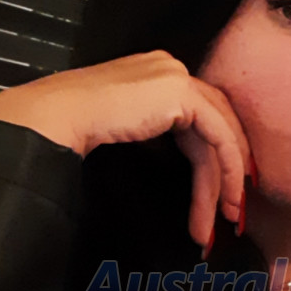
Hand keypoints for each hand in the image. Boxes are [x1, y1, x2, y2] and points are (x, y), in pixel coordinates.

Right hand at [0, 52, 251, 248]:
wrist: (60, 115)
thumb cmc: (77, 128)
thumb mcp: (129, 130)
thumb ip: (157, 134)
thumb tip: (184, 168)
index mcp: (158, 76)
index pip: (201, 118)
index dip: (217, 157)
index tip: (221, 194)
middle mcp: (172, 71)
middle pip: (214, 127)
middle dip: (225, 174)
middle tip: (230, 215)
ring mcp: (178, 78)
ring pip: (220, 134)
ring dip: (224, 181)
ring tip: (224, 220)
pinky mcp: (181, 93)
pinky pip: (220, 134)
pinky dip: (228, 167)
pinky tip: (224, 197)